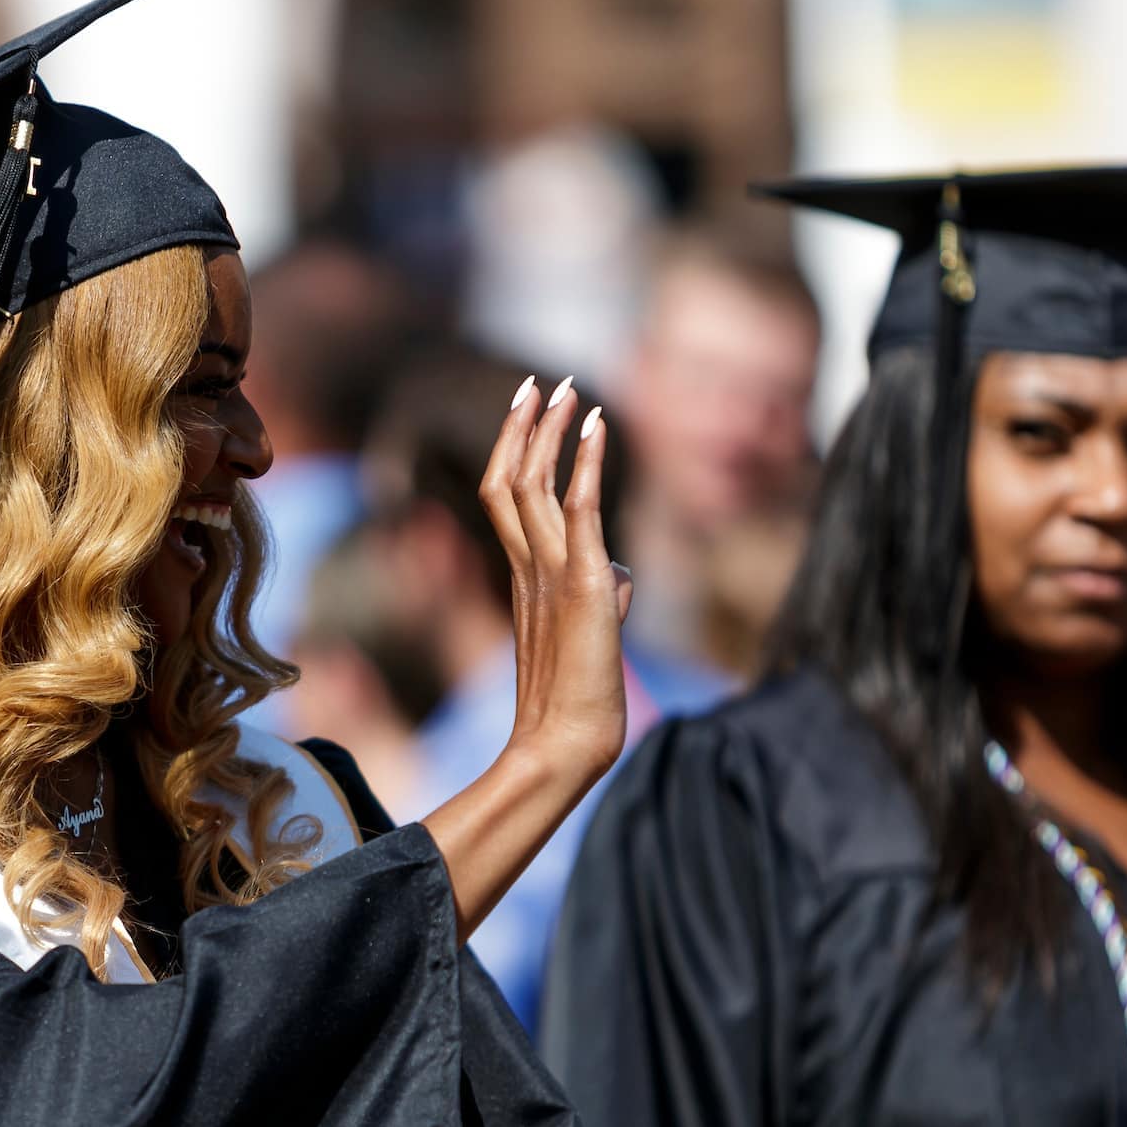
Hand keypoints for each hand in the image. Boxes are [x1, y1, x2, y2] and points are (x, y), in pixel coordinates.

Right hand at [419, 376, 631, 939]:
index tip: (529, 411)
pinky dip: (589, 462)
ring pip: (531, 484)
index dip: (512, 451)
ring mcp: (548, 574)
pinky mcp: (581, 583)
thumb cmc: (579, 703)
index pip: (505, 500)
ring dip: (550, 431)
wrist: (567, 744)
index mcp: (521, 578)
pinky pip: (580, 509)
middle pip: (507, 479)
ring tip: (565, 388)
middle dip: (523, 426)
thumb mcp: (593, 633)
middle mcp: (526, 568)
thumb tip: (621, 574)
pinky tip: (598, 425)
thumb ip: (600, 594)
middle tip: (538, 382)